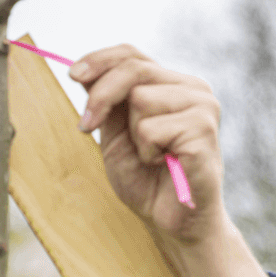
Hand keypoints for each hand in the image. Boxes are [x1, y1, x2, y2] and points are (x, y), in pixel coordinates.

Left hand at [69, 45, 225, 244]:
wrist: (172, 221)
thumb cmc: (146, 179)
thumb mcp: (116, 134)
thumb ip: (106, 102)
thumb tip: (83, 71)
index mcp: (173, 84)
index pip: (131, 54)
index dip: (99, 60)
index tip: (71, 75)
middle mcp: (193, 88)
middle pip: (133, 69)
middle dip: (101, 97)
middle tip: (86, 126)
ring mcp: (203, 106)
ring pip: (141, 99)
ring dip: (134, 136)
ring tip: (152, 156)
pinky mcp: (203, 129)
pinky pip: (152, 129)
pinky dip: (148, 152)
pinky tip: (165, 164)